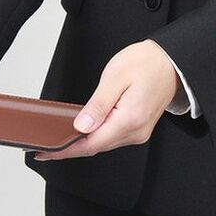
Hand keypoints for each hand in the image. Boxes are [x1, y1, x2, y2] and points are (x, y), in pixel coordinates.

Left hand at [34, 39, 181, 160]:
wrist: (170, 62)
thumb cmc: (145, 63)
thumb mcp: (115, 77)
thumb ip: (98, 105)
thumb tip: (82, 126)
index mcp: (129, 119)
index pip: (91, 144)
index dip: (66, 150)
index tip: (46, 153)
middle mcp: (135, 131)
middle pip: (95, 147)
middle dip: (69, 148)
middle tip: (46, 147)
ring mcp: (138, 132)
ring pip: (103, 143)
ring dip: (81, 143)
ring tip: (60, 139)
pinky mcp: (137, 128)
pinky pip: (111, 137)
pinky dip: (94, 137)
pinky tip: (82, 132)